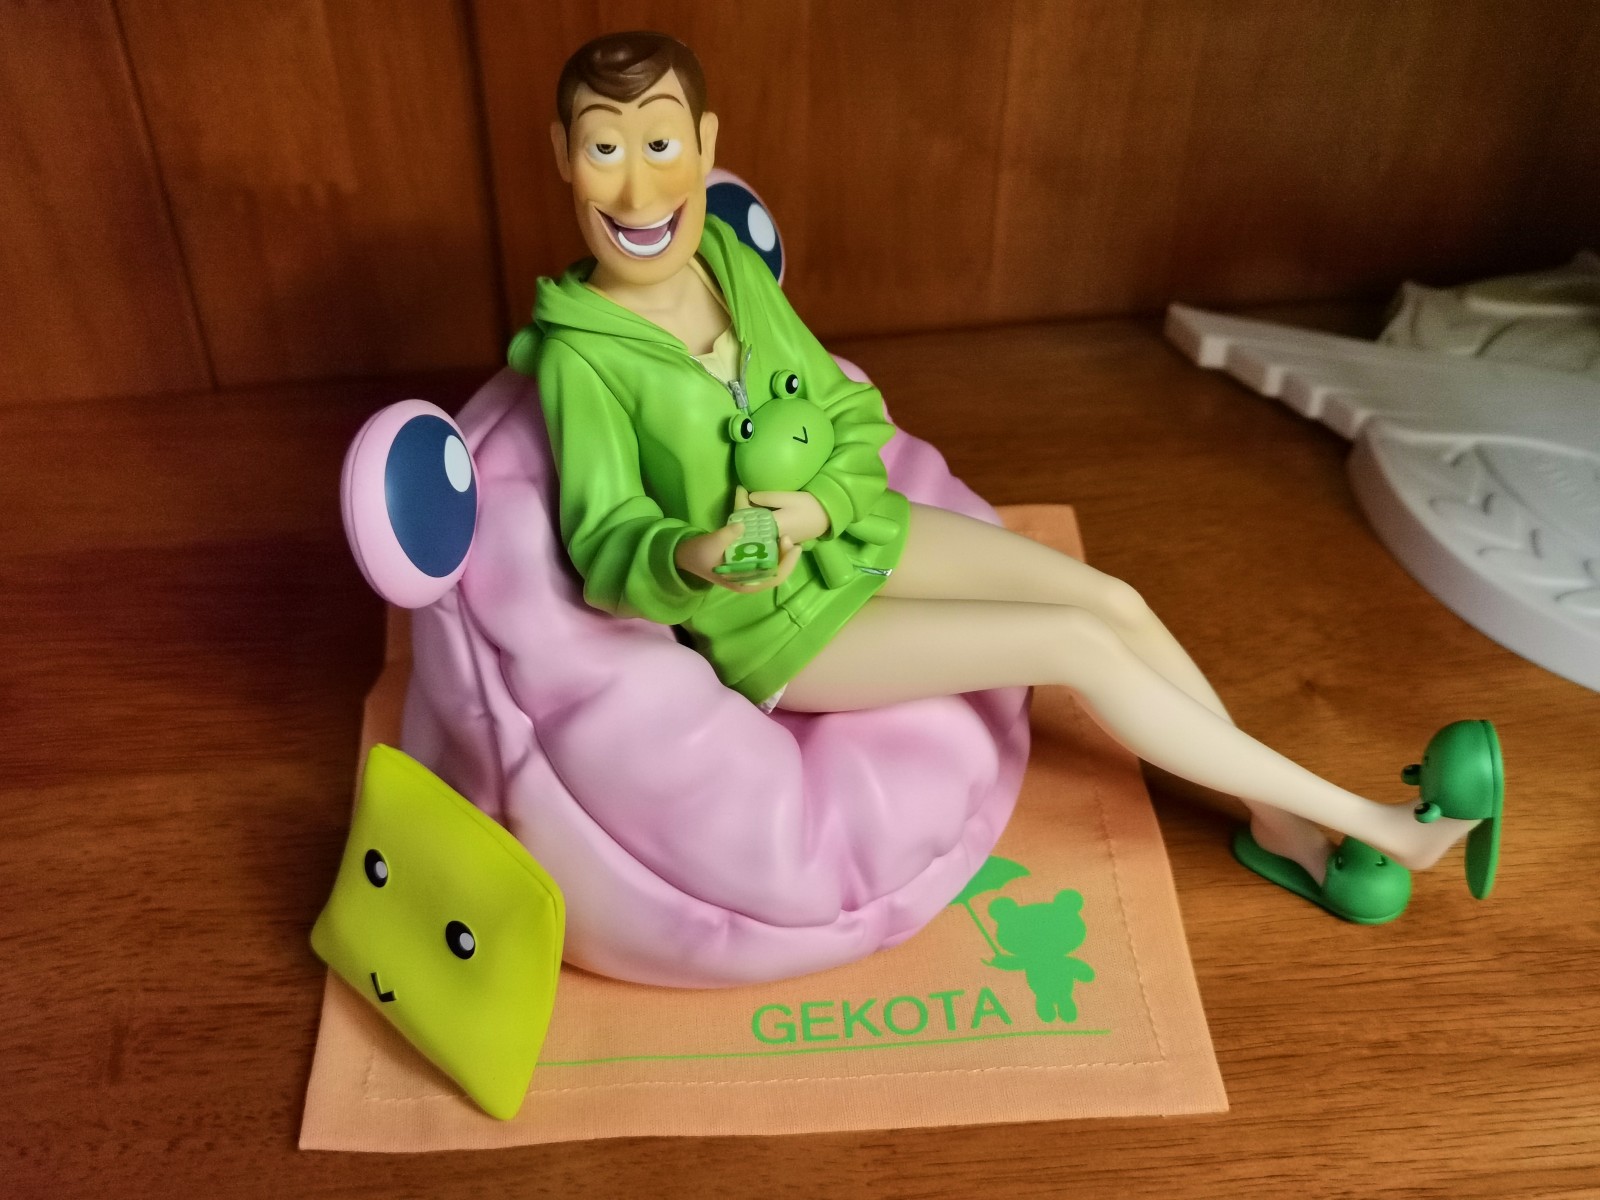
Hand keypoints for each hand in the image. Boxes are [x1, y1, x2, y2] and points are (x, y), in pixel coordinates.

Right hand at [676, 525, 800, 592]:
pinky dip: (773, 549)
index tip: (792, 547)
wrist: (686, 556)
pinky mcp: (747, 564)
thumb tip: (742, 526)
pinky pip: (766, 559)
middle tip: (789, 537)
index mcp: (744, 583)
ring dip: (782, 552)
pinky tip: (776, 537)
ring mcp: (750, 573)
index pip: (774, 578)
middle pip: (777, 572)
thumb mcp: (711, 543)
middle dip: (787, 556)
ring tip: (786, 536)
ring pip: (774, 566)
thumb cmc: (700, 554)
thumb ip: (727, 535)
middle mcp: (750, 581)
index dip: (786, 564)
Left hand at [748, 490, 829, 543]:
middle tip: (741, 494)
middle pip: (750, 526)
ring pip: (756, 531)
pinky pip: (763, 533)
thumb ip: (768, 498)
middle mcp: (772, 538)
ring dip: (750, 518)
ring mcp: (776, 541)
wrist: (827, 518)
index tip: (740, 488)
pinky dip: (758, 523)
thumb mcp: (788, 498)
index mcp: (772, 526)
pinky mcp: (781, 542)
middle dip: (743, 511)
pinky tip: (757, 513)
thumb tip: (749, 497)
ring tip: (746, 502)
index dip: (740, 503)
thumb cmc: (809, 506)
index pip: (749, 517)